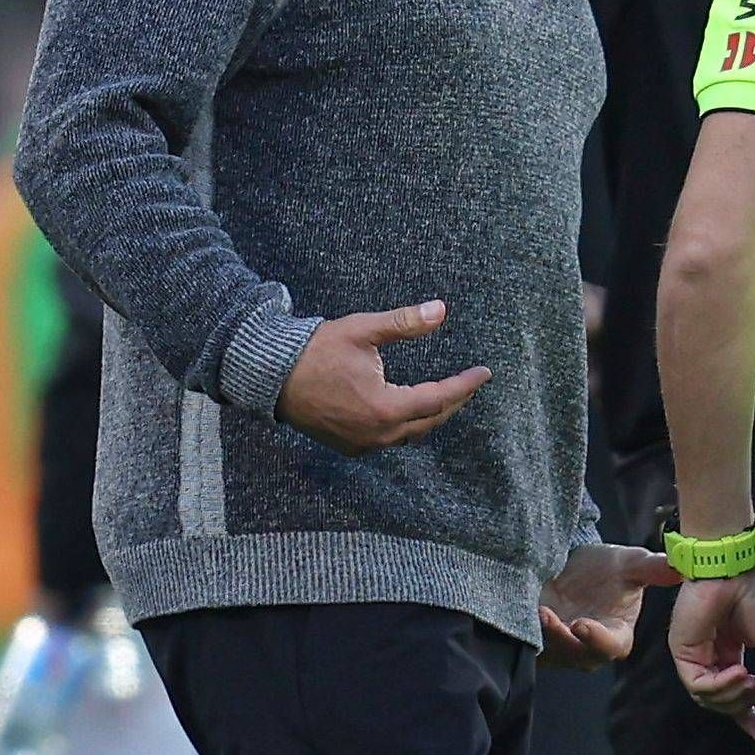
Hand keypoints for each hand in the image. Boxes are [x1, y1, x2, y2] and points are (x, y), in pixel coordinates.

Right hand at [278, 301, 488, 453]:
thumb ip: (405, 323)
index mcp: (385, 408)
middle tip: (470, 385)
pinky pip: (389, 440)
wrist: (270, 376)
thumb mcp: (362, 330)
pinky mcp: (349, 445)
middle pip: (429, 422)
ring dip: (431, 417)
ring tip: (447, 397)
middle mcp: (377, 434)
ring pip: (410, 435)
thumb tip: (441, 310)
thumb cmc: (315, 351)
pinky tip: (411, 411)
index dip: (464, 386)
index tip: (484, 374)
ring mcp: (362, 444)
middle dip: (453, 403)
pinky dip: (407, 426)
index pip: (439, 399)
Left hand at [540, 541, 679, 666]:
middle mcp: (588, 648)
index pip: (611, 647)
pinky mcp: (536, 642)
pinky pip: (530, 646)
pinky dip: (526, 631)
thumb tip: (681, 568)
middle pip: (577, 655)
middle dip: (563, 639)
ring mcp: (561, 649)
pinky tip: (524, 611)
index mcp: (616, 635)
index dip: (597, 639)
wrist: (567, 564)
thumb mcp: (628, 563)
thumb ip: (652, 568)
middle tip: (549, 617)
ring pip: (552, 652)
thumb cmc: (604, 569)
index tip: (581, 624)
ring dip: (543, 634)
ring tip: (538, 610)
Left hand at [671, 565, 754, 738]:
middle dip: (743, 707)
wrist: (737, 569)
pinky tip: (739, 673)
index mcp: (732, 651)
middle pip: (722, 701)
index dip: (750, 716)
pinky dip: (721, 686)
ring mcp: (696, 654)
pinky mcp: (683, 652)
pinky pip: (699, 686)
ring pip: (709, 699)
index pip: (738, 693)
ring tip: (751, 680)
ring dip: (734, 697)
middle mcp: (712, 656)